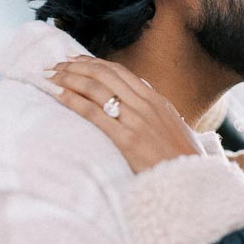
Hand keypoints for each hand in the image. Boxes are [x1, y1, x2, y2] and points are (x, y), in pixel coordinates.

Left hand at [49, 58, 203, 172]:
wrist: (191, 182)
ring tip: (51, 76)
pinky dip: (75, 100)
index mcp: (156, 100)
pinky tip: (59, 94)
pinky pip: (95, 114)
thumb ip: (156, 110)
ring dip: (70, 79)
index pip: (119, 72)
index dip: (94, 63)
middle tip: (56, 65)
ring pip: (97, 88)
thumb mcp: (173, 127)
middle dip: (76, 67)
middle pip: (104, 75)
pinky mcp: (127, 140)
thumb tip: (140, 92)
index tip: (75, 61)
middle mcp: (145, 105)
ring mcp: (136, 121)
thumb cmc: (181, 159)